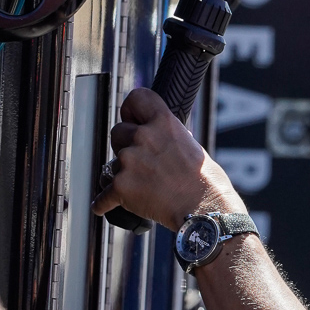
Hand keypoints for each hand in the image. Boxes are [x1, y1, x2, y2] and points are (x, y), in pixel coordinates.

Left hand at [91, 89, 243, 230]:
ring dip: (121, 174)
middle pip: (118, 132)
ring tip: (140, 188)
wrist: (204, 211)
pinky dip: (105, 203)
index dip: (131, 109)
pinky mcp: (120, 186)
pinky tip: (106, 206)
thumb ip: (172, 139)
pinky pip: (103, 195)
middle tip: (140, 162)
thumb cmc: (206, 184)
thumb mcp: (194, 148)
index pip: (137, 98)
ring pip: (111, 163)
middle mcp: (144, 137)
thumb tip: (165, 138)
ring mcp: (130, 161)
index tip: (132, 119)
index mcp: (165, 123)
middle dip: (125, 146)